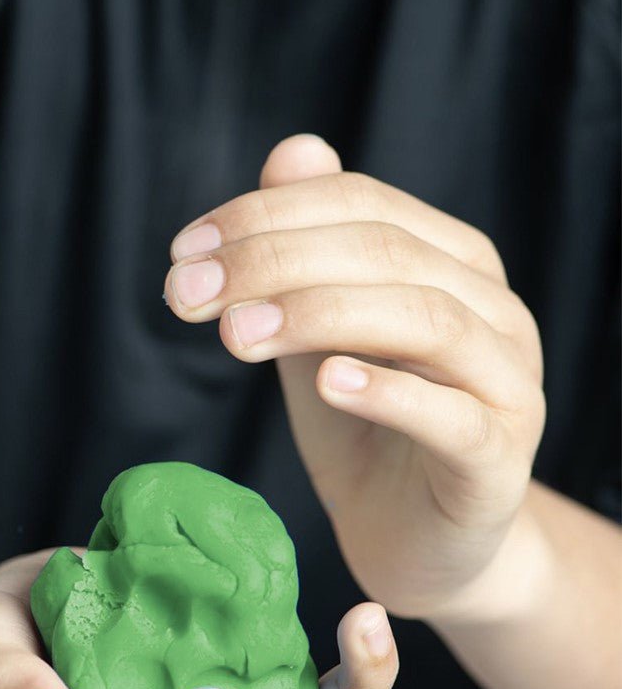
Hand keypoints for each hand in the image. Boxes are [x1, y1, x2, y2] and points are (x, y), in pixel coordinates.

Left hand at [165, 135, 545, 621]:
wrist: (415, 540)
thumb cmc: (363, 433)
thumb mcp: (317, 335)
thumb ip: (305, 255)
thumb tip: (292, 149)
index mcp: (449, 262)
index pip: (360, 204)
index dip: (265, 217)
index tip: (182, 253)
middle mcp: (490, 307)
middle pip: (386, 251)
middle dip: (272, 262)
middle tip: (187, 294)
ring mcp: (506, 382)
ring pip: (424, 319)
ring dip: (317, 315)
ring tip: (234, 335)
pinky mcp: (498, 457)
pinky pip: (451, 414)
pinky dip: (387, 391)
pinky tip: (325, 381)